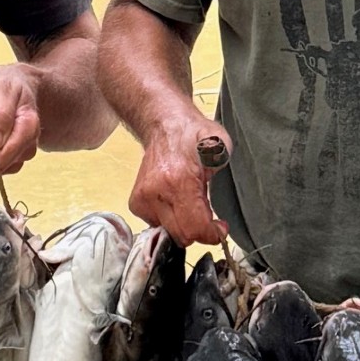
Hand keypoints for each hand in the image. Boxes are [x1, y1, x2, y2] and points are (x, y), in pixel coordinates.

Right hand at [126, 107, 230, 249]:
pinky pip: (157, 225)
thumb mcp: (220, 147)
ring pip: (169, 233)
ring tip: (191, 203)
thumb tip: (221, 187)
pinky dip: (170, 220)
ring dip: (184, 225)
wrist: (164, 124)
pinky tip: (176, 202)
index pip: (194, 228)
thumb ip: (223, 169)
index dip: (212, 234)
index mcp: (178, 180)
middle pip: (181, 236)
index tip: (220, 228)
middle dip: (199, 230)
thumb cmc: (194, 135)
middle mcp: (155, 192)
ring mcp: (142, 199)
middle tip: (209, 215)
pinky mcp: (136, 203)